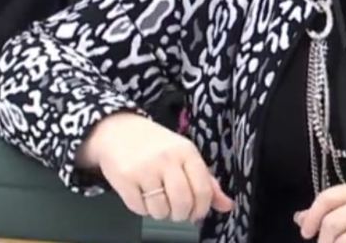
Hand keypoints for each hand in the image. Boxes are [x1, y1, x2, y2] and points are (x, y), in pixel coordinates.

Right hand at [78, 112, 233, 220]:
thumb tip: (227, 205)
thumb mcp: (184, 155)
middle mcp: (167, 159)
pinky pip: (140, 209)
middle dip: (182, 214)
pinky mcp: (124, 179)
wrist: (118, 130)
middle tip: (177, 211)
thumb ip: (207, 181)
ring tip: (158, 200)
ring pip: (161, 210)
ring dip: (161, 213)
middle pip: (183, 202)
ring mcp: (144, 169)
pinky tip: (142, 195)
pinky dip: (143, 209)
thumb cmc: (155, 145)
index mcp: (186, 151)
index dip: (202, 208)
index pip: (203, 190)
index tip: (196, 212)